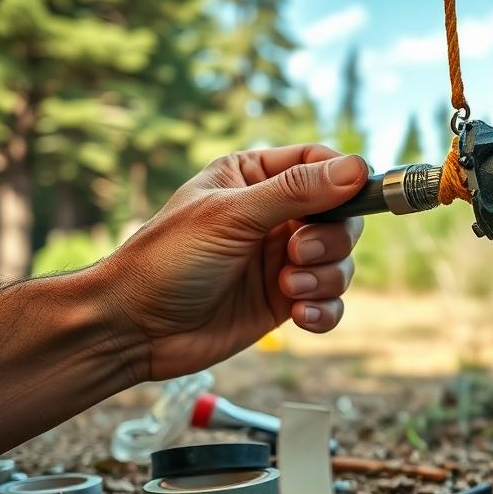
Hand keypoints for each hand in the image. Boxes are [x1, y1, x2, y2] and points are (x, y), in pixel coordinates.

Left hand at [102, 144, 366, 379]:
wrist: (136, 329)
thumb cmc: (169, 260)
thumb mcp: (233, 215)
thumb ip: (297, 191)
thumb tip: (357, 168)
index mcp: (255, 178)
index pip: (321, 164)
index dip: (344, 179)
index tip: (357, 194)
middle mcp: (275, 217)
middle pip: (342, 217)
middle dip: (330, 239)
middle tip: (297, 254)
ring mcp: (283, 260)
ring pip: (341, 262)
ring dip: (324, 278)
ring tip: (288, 288)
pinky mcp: (286, 301)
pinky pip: (331, 301)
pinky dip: (324, 309)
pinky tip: (300, 315)